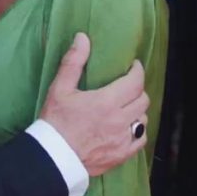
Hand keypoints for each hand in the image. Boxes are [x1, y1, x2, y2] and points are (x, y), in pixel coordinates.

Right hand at [39, 33, 149, 176]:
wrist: (52, 158)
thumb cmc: (55, 121)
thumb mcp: (60, 88)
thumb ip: (73, 62)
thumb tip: (83, 37)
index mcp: (107, 101)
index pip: (135, 81)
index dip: (138, 70)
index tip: (133, 66)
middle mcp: (120, 120)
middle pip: (143, 99)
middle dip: (137, 89)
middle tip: (128, 85)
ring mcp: (122, 139)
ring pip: (143, 119)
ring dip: (137, 110)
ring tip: (127, 106)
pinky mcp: (121, 155)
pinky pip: (140, 139)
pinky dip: (138, 131)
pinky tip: (128, 128)